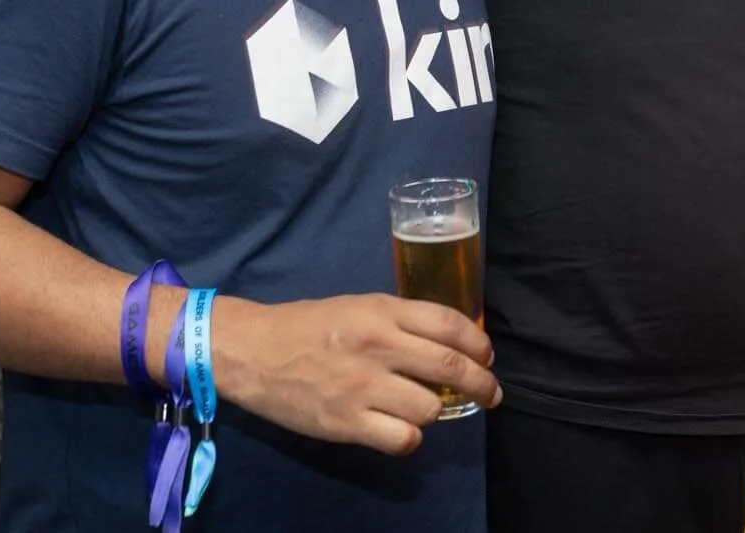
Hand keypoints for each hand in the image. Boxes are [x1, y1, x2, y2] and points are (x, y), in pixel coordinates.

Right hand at [215, 293, 498, 454]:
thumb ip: (401, 321)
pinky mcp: (346, 423)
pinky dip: (409, 438)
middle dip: (482, 383)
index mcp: (383, 312)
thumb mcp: (359, 306)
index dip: (478, 343)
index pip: (450, 325)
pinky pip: (402, 439)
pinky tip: (401, 430)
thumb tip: (447, 341)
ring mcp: (363, 387)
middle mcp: (378, 347)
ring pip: (430, 408)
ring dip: (436, 412)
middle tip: (491, 393)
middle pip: (451, 367)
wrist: (254, 351)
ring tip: (425, 408)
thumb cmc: (309, 325)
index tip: (487, 356)